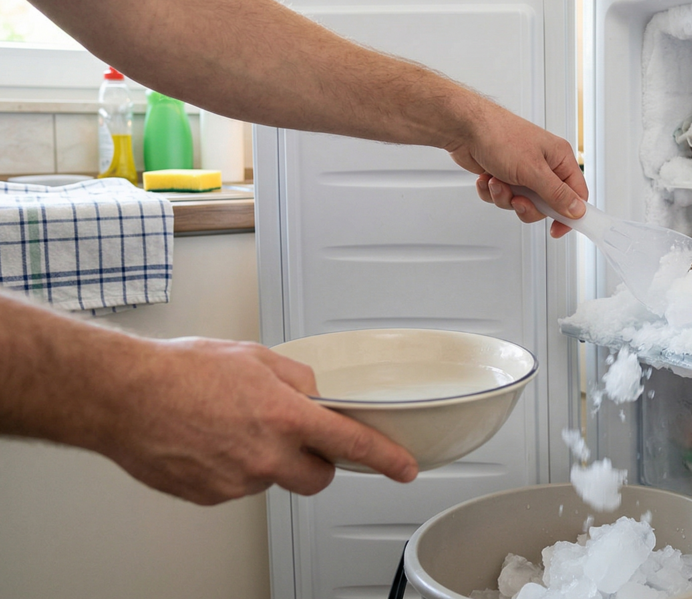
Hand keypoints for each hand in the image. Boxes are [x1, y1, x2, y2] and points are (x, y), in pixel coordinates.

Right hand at [95, 337, 417, 504]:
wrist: (124, 396)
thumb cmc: (180, 371)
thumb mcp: (254, 357)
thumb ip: (296, 378)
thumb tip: (315, 392)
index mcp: (284, 416)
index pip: (352, 444)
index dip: (386, 459)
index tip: (405, 468)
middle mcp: (266, 454)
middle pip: (319, 478)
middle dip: (319, 462)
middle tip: (298, 439)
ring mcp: (238, 481)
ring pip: (275, 480)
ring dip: (269, 461)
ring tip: (232, 428)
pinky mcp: (212, 496)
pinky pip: (240, 486)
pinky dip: (235, 469)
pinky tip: (212, 442)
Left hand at [447, 99, 586, 238]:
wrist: (465, 128)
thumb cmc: (499, 136)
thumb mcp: (533, 170)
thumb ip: (556, 194)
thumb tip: (577, 210)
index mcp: (559, 158)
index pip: (576, 193)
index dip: (570, 213)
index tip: (558, 229)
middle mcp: (543, 165)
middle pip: (546, 204)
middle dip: (526, 206)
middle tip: (517, 199)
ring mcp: (523, 171)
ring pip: (522, 203)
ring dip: (506, 198)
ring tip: (497, 182)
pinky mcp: (504, 176)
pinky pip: (503, 198)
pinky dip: (492, 192)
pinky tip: (487, 178)